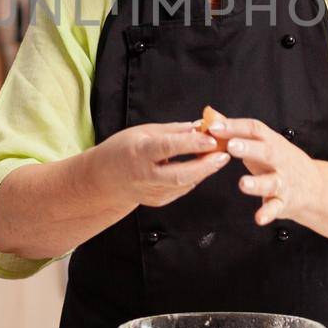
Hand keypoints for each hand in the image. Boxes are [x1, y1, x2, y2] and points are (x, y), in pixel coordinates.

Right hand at [85, 121, 226, 208]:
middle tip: (224, 155)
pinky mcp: (158, 201)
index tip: (211, 140)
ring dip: (204, 171)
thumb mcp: (143, 131)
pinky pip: (181, 189)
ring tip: (218, 158)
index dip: (190, 144)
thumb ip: (172, 131)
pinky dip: (194, 178)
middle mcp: (144, 175)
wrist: (103, 179)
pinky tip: (202, 167)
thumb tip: (198, 126)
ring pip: (184, 184)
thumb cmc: (122, 149)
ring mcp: (151, 192)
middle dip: (205, 166)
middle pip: (180, 174)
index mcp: (138, 152)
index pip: (167, 148)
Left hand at [212, 117, 322, 226]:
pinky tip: (259, 218)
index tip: (214, 127)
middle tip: (231, 145)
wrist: (314, 186)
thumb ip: (238, 133)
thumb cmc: (281, 161)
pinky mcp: (285, 202)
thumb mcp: (264, 143)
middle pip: (266, 151)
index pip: (254, 129)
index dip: (234, 127)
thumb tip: (212, 118)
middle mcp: (279, 160)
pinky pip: (276, 208)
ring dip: (257, 183)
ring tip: (243, 183)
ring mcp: (283, 181)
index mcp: (271, 142)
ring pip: (271, 182)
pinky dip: (268, 213)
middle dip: (249, 148)